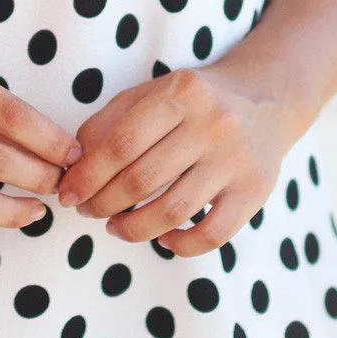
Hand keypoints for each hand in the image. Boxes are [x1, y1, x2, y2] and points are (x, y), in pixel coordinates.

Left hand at [55, 61, 294, 257]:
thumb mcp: (153, 92)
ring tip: (115, 226)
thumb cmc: (195, 100)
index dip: (87, 175)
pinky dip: (181, 244)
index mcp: (181, 93)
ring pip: (173, 211)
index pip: (121, 144)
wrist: (268, 98)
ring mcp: (236, 160)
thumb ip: (110, 121)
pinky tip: (163, 238)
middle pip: (142, 179)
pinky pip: (212, 234)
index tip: (68, 193)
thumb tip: (74, 163)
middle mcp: (213, 124)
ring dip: (133, 228)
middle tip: (87, 210)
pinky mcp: (256, 191)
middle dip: (103, 203)